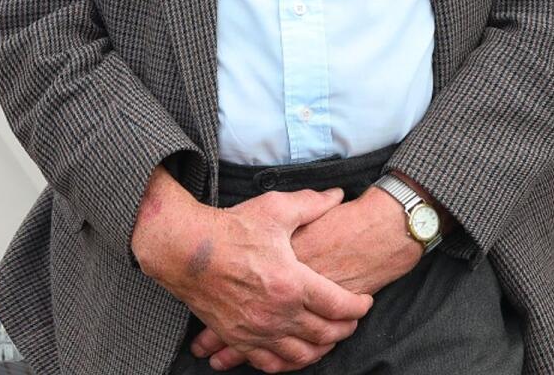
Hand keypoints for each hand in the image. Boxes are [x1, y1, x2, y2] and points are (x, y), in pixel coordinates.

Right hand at [193, 185, 423, 368]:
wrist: (187, 251)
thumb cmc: (233, 228)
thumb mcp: (277, 209)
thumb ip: (313, 204)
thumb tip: (338, 195)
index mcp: (292, 283)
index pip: (338, 305)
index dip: (358, 306)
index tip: (366, 302)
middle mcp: (276, 313)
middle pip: (324, 333)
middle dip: (345, 329)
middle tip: (354, 321)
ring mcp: (256, 330)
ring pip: (300, 354)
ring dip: (322, 349)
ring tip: (332, 338)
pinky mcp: (237, 338)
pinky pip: (269, 364)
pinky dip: (289, 363)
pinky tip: (297, 354)